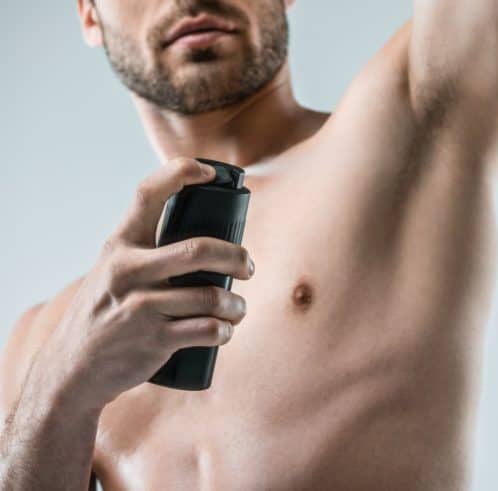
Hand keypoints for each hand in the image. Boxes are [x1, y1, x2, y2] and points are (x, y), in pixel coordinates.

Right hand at [29, 157, 254, 410]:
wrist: (73, 368)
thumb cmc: (106, 312)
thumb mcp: (114, 272)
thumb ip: (147, 253)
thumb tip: (207, 240)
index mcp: (119, 246)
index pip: (147, 194)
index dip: (181, 173)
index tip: (212, 173)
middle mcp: (127, 271)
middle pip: (199, 251)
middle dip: (236, 256)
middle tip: (248, 266)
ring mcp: (140, 307)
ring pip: (211, 297)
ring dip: (236, 305)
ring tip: (238, 309)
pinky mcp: (154, 341)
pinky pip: (208, 330)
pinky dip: (225, 331)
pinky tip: (225, 331)